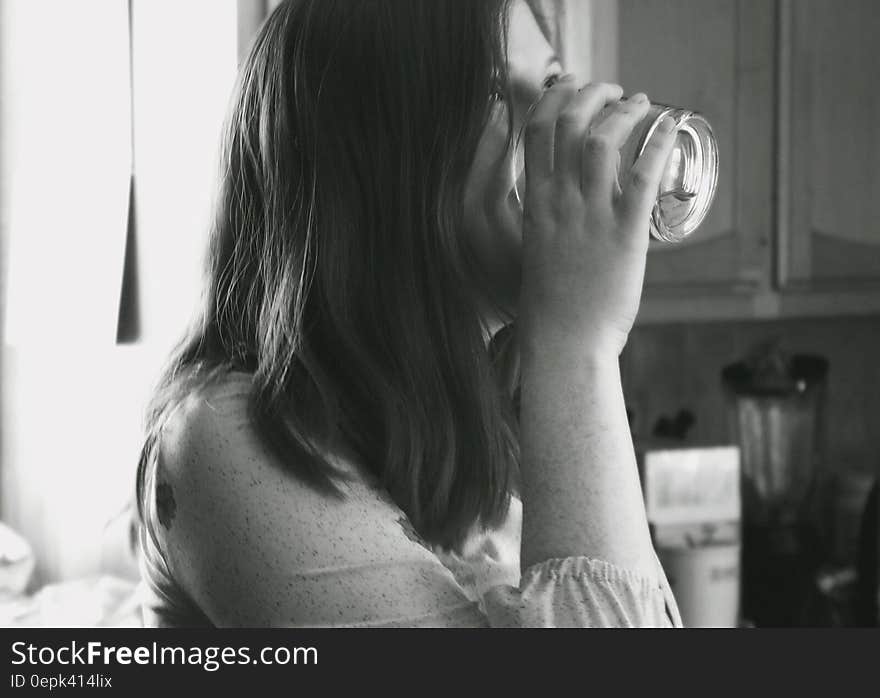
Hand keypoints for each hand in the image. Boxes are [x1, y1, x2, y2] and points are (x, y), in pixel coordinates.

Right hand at [518, 77, 676, 357]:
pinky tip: (669, 126)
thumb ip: (551, 223)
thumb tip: (573, 210)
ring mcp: (591, 215)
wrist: (564, 341)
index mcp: (535, 204)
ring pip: (602, 140)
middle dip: (590, 94)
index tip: (568, 89)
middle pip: (569, 123)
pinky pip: (641, 176)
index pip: (536, 132)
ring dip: (622, 111)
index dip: (552, 99)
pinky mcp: (625, 233)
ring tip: (638, 101)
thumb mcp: (538, 252)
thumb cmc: (551, 307)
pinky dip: (657, 143)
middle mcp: (559, 201)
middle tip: (610, 89)